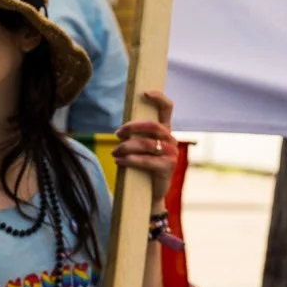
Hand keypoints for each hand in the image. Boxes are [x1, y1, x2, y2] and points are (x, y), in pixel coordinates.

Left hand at [113, 89, 177, 204]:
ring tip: (114, 152)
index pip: (167, 108)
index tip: (145, 92)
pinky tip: (119, 161)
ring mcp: (171, 154)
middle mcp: (171, 140)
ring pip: (146, 144)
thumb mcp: (140, 148)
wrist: (150, 193)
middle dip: (132, 127)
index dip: (159, 97)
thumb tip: (121, 131)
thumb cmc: (142, 167)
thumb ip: (136, 136)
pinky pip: (146, 160)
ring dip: (126, 147)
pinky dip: (129, 160)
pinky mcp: (167, 167)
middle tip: (117, 133)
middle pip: (153, 126)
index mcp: (165, 131)